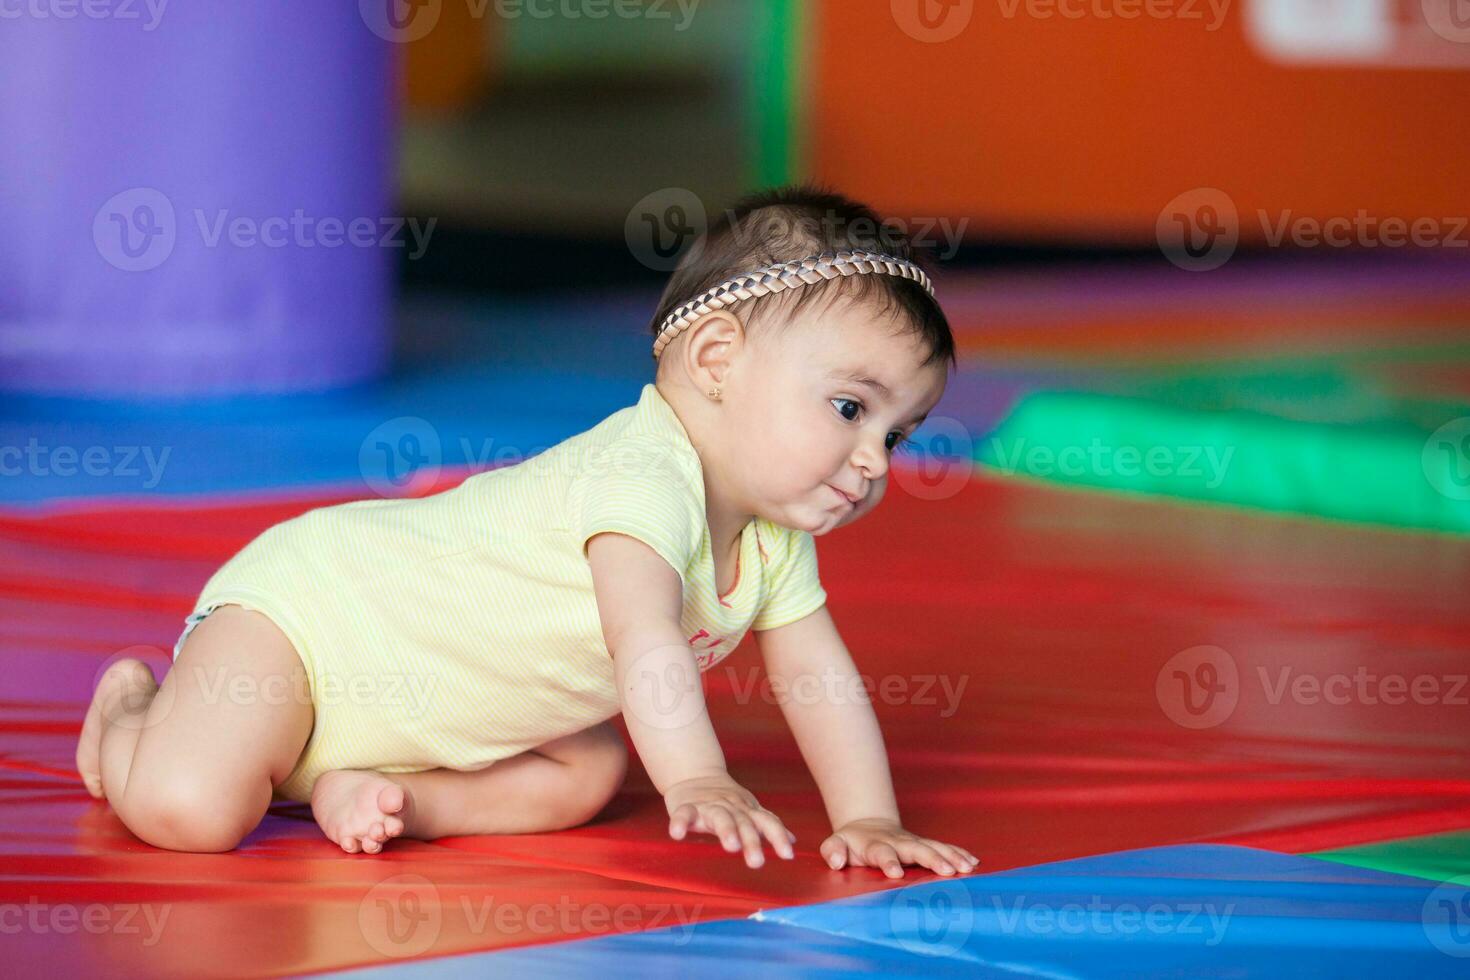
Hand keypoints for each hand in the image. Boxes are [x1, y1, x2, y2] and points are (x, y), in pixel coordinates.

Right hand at [664, 772, 795, 868]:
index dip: (778, 837)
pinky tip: (677, 835)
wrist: (695, 775)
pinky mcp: (686, 807)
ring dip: (726, 830)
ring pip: (719, 817)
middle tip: (757, 862)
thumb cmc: (725, 799)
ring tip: (732, 846)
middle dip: (751, 841)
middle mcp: (731, 808)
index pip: (767, 822)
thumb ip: (767, 825)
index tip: (788, 855)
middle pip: (744, 823)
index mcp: (747, 811)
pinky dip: (679, 823)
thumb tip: (793, 840)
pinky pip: (683, 814)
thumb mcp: (749, 810)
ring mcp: (708, 807)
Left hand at [821, 817, 978, 878]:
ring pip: (935, 847)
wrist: (868, 825)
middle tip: (948, 871)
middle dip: (932, 859)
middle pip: (917, 849)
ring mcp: (914, 842)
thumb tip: (835, 860)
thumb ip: (832, 850)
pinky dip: (959, 853)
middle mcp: (898, 842)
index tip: (895, 873)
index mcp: (875, 844)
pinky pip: (944, 848)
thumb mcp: (836, 843)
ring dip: (951, 856)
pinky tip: (974, 862)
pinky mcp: (925, 845)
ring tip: (967, 867)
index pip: (882, 852)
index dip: (888, 861)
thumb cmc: (851, 842)